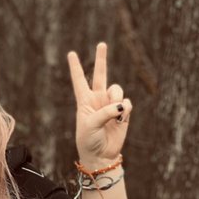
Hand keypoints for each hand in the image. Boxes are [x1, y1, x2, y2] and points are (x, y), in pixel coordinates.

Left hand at [67, 41, 131, 166]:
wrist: (101, 155)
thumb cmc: (89, 141)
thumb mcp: (90, 125)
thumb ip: (105, 112)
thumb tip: (122, 104)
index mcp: (84, 101)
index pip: (79, 80)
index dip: (76, 67)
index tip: (71, 53)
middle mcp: (97, 100)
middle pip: (100, 75)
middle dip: (101, 59)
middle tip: (101, 44)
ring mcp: (111, 104)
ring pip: (117, 90)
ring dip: (116, 99)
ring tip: (114, 114)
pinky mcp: (123, 111)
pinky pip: (127, 102)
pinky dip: (125, 109)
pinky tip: (121, 118)